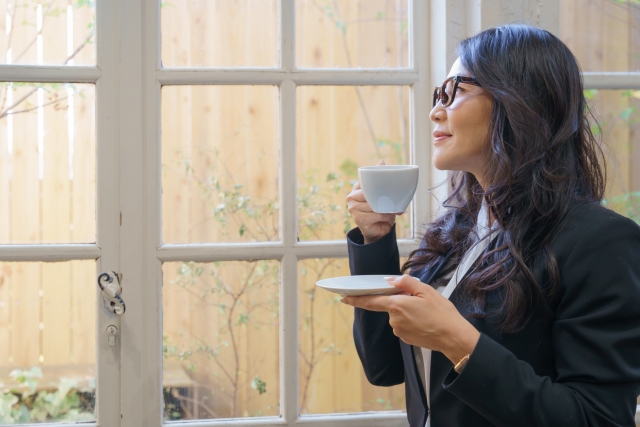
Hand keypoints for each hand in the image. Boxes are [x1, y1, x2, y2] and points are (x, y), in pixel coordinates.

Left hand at [340, 274, 480, 364]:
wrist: (453, 337)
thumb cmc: (442, 314)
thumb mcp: (426, 291)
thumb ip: (406, 283)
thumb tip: (391, 281)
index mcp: (397, 305)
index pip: (371, 301)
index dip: (356, 299)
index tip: (344, 297)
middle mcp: (394, 319)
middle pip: (390, 306)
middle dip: (400, 302)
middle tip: (419, 302)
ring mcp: (399, 330)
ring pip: (397, 315)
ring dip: (407, 312)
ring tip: (425, 312)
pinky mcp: (404, 338)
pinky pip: (403, 325)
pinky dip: (411, 321)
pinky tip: (424, 321)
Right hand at [346, 159, 403, 243]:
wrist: (378, 230)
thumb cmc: (380, 210)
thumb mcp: (380, 193)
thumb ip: (380, 179)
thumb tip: (380, 161)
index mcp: (356, 188)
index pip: (365, 180)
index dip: (376, 182)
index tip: (386, 184)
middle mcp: (351, 197)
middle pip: (368, 193)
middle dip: (382, 197)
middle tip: (394, 200)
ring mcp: (353, 209)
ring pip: (373, 204)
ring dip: (386, 208)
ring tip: (393, 210)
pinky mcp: (358, 219)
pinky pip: (375, 214)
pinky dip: (384, 216)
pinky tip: (386, 217)